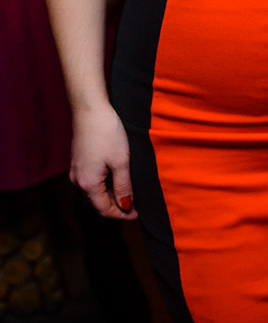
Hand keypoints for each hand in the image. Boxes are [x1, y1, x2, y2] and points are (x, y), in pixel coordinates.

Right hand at [70, 104, 137, 219]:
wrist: (90, 108)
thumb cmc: (107, 132)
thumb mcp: (121, 161)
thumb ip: (123, 186)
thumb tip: (126, 205)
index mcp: (88, 184)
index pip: (104, 209)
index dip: (121, 214)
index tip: (137, 214)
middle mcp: (77, 180)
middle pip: (97, 202)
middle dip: (116, 206)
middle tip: (136, 204)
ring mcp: (76, 170)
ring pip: (94, 191)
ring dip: (110, 195)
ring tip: (129, 191)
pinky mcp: (78, 160)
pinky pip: (91, 180)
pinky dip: (104, 184)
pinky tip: (117, 177)